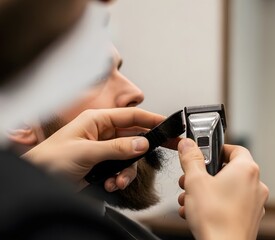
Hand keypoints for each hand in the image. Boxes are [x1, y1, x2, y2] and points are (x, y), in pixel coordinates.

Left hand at [22, 107, 165, 190]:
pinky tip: (111, 183)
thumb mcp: (86, 152)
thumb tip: (142, 143)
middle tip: (171, 147)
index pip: (131, 116)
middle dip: (148, 146)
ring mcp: (103, 149)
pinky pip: (122, 169)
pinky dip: (120, 178)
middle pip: (135, 135)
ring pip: (130, 156)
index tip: (169, 124)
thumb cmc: (49, 159)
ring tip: (119, 180)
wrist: (36, 180)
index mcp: (97, 120)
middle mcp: (102, 133)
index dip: (152, 119)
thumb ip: (117, 148)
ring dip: (128, 170)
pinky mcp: (102, 165)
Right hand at [177, 139, 268, 239]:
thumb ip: (191, 159)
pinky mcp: (249, 219)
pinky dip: (215, 205)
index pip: (235, 148)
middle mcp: (256, 185)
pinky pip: (230, 205)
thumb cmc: (215, 218)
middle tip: (190, 179)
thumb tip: (188, 145)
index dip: (217, 149)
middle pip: (228, 170)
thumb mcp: (195, 181)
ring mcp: (254, 203)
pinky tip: (197, 212)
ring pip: (227, 190)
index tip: (203, 153)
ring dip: (206, 191)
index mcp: (246, 170)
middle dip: (205, 175)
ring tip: (190, 199)